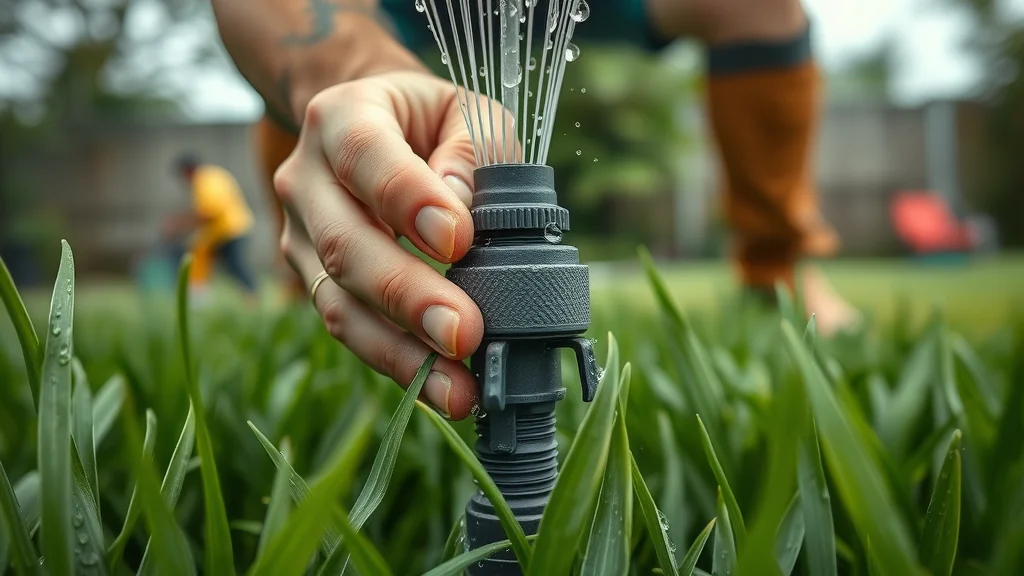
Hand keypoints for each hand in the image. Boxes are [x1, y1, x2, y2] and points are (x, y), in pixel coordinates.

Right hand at [274, 71, 512, 419]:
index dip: (408, 199)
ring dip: (400, 352)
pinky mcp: (310, 280)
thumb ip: (474, 150)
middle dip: (407, 296)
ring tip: (459, 389)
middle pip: (345, 244)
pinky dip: (395, 361)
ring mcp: (300, 235)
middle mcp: (305, 178)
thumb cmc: (430, 123)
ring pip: (338, 302)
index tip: (459, 240)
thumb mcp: (465, 112)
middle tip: (465, 333)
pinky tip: (441, 387)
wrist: (370, 127)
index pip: (366, 155)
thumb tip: (461, 209)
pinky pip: (348, 327)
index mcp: (341, 117)